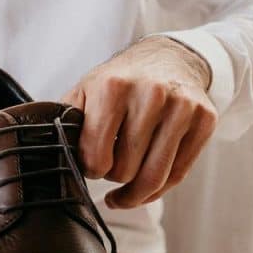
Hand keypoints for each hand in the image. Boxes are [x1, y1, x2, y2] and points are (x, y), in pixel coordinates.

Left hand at [63, 36, 216, 207]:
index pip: (97, 157)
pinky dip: (159, 190)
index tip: (92, 164)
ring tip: (124, 193)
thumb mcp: (86, 91)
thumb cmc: (120, 82)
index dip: (90, 169)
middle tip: (111, 167)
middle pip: (126, 171)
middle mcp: (150, 94)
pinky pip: (178, 175)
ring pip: (154, 178)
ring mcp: (181, 106)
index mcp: (113, 88)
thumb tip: (48, 155)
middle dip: (114, 177)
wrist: (168, 58)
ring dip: (135, 193)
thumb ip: (65, 122)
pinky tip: (145, 188)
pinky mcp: (204, 119)